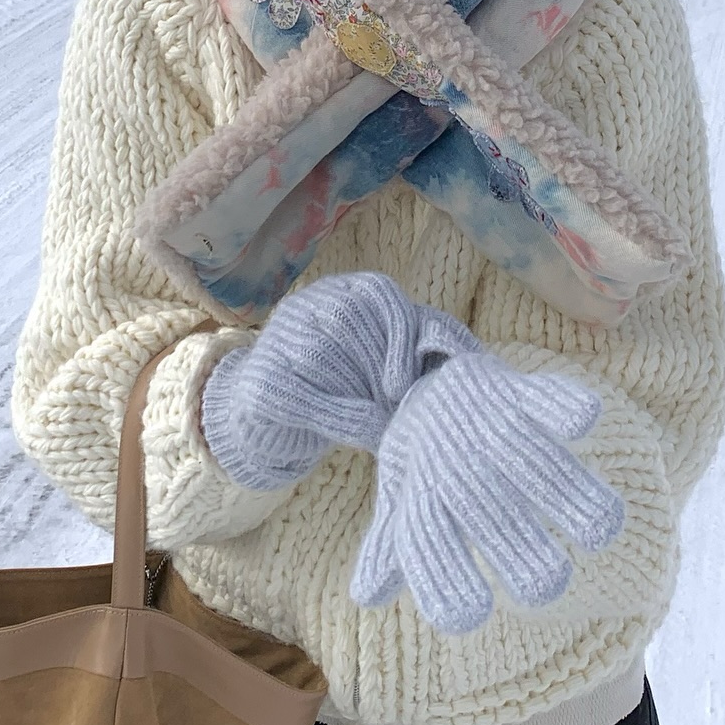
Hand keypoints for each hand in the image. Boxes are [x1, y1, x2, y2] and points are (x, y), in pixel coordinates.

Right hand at [200, 272, 477, 490]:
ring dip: (361, 394)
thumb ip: (416, 354)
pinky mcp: (257, 381)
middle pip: (348, 320)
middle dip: (380, 368)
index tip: (408, 380)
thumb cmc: (344, 393)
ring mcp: (276, 340)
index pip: (376, 293)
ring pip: (321, 355)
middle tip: (400, 406)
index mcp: (339, 293)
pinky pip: (298, 393)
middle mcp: (304, 307)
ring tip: (385, 422)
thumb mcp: (382, 367)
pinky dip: (338, 415)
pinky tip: (364, 432)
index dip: (401, 332)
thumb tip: (467, 357)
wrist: (273, 423)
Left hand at [350, 352, 624, 633]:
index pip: (425, 543)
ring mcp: (484, 426)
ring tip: (604, 530)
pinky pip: (541, 396)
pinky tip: (585, 420)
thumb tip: (367, 595)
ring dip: (566, 490)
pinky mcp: (513, 391)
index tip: (472, 615)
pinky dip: (562, 404)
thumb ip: (393, 548)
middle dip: (516, 548)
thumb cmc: (422, 460)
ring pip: (527, 459)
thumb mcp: (401, 501)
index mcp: (421, 497)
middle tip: (548, 584)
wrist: (424, 377)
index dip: (443, 579)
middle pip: (486, 511)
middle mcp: (453, 465)